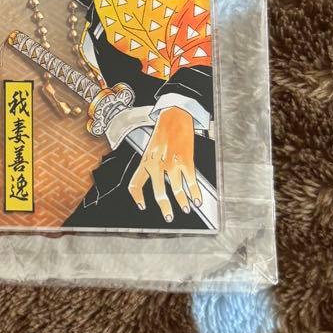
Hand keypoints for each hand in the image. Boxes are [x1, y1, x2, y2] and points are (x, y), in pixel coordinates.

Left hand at [128, 106, 202, 221]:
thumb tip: (156, 182)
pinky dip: (195, 193)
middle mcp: (156, 164)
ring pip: (177, 189)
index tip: (142, 206)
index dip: (138, 197)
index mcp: (145, 161)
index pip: (135, 184)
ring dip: (182, 202)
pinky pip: (191, 181)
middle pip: (158, 191)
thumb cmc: (163, 132)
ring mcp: (172, 163)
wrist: (175, 115)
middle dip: (164, 207)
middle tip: (168, 217)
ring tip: (185, 209)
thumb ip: (151, 165)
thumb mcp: (151, 148)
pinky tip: (198, 199)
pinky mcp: (186, 160)